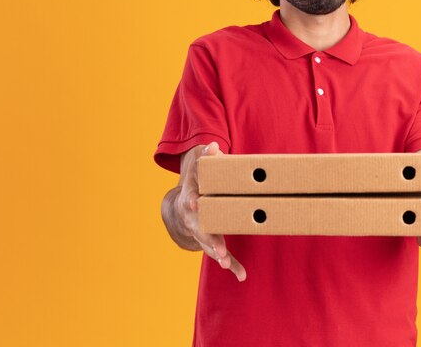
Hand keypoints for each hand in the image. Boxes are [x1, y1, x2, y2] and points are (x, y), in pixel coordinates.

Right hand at [171, 141, 246, 281]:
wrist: (179, 206)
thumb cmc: (197, 183)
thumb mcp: (199, 167)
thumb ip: (206, 156)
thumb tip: (213, 145)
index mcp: (191, 197)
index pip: (190, 197)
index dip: (192, 200)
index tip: (194, 203)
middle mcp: (193, 218)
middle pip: (199, 229)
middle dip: (207, 238)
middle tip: (216, 249)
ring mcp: (200, 232)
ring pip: (207, 244)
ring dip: (217, 253)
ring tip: (226, 263)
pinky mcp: (210, 242)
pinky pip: (220, 254)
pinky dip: (231, 264)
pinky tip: (241, 274)